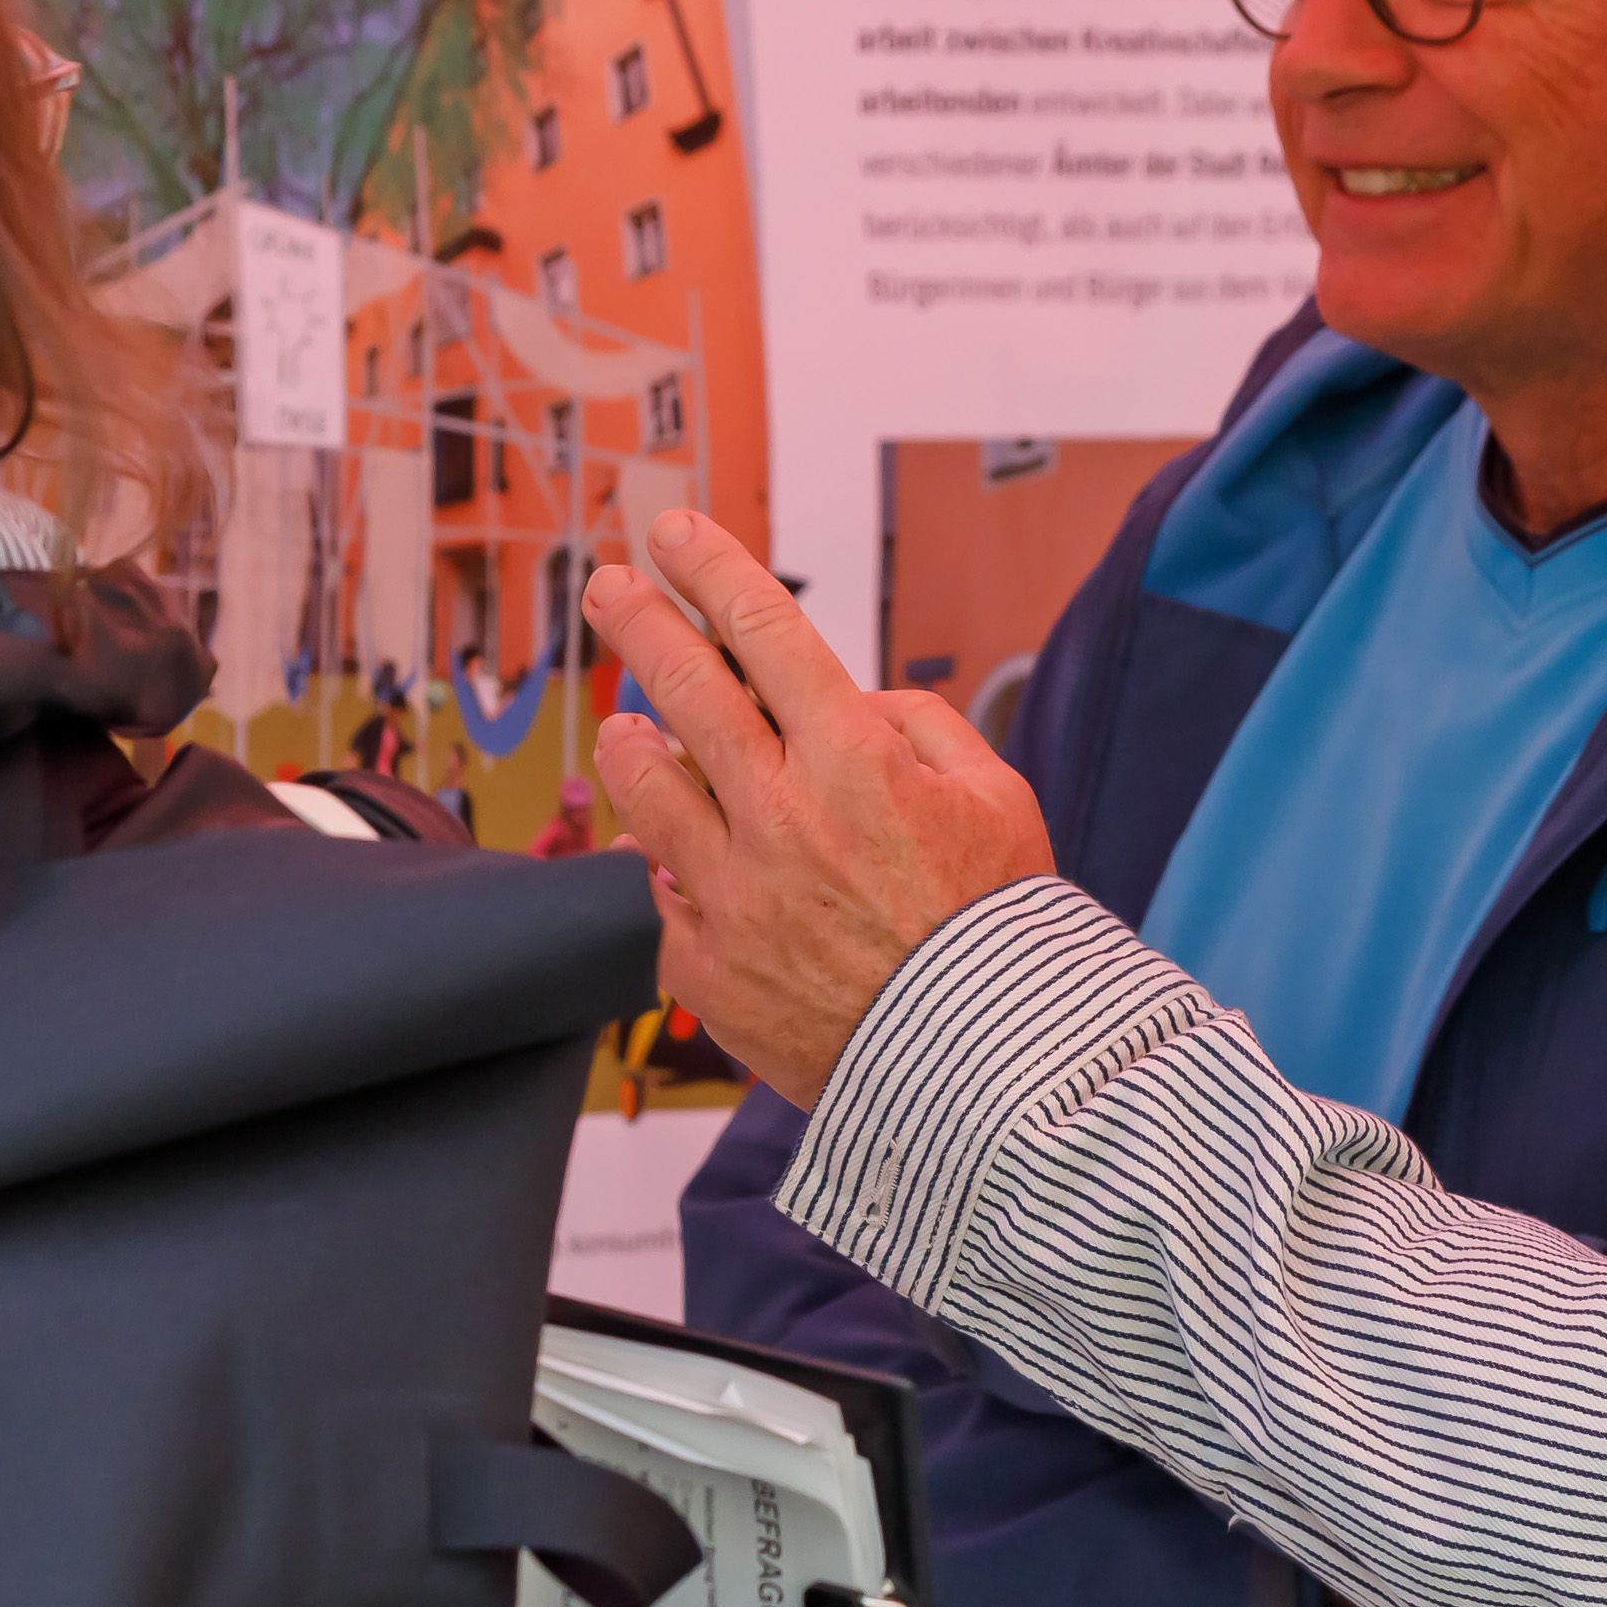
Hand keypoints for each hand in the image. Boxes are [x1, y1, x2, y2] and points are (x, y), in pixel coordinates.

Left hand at [582, 509, 1057, 1103]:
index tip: (674, 534)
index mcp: (854, 760)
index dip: (710, 570)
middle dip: (636, 622)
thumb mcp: (994, 796)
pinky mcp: (704, 966)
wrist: (986, 1072)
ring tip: (627, 727)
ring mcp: (731, 892)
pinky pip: (665, 896)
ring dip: (629, 743)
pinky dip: (677, 872)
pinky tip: (691, 866)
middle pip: (680, 688)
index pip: (762, 632)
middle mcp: (779, 814)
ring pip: (643, 787)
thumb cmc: (999, 929)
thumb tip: (845, 701)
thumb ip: (915, 725)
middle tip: (608, 589)